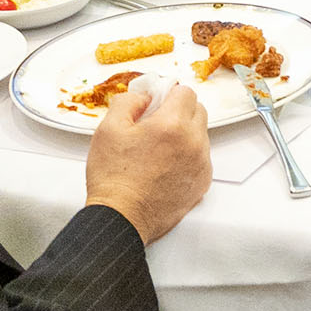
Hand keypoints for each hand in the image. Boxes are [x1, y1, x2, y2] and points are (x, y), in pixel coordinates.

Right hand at [83, 77, 212, 244]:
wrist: (121, 219)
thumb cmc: (113, 178)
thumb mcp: (108, 128)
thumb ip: (129, 101)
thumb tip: (145, 96)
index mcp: (172, 125)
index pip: (185, 92)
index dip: (168, 93)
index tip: (156, 103)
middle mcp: (193, 143)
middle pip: (198, 110)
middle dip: (179, 111)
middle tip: (155, 125)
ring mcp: (201, 164)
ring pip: (200, 134)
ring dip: (184, 134)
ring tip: (157, 150)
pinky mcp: (202, 182)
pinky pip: (201, 158)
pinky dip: (188, 156)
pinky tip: (165, 166)